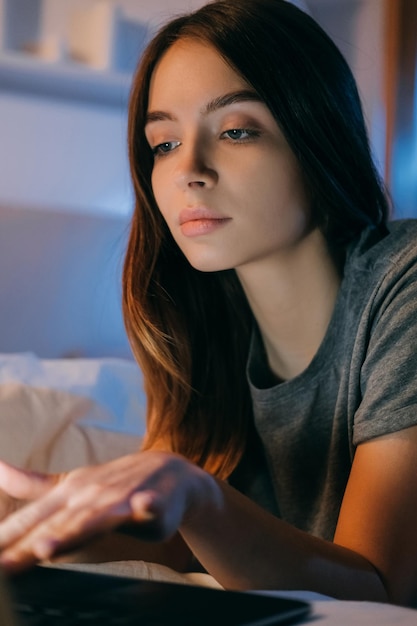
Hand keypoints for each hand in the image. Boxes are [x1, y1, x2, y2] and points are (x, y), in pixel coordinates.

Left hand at [0, 452, 220, 572]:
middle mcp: (89, 495)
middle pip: (56, 525)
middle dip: (27, 544)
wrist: (168, 470)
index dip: (6, 540)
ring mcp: (120, 498)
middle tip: (1, 566)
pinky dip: (146, 507)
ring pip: (94, 519)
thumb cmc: (114, 485)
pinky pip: (150, 505)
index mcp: (68, 493)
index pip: (32, 520)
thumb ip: (33, 486)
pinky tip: (143, 508)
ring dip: (72, 531)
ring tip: (46, 547)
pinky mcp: (152, 502)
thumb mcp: (71, 485)